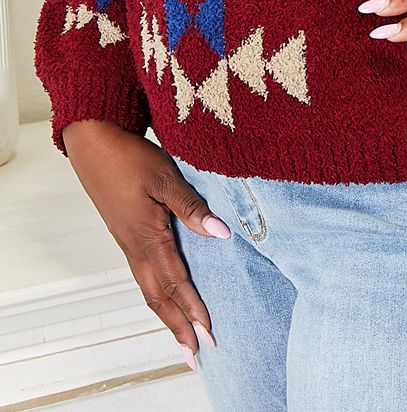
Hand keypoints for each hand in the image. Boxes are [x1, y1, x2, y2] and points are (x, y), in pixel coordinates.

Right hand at [61, 120, 228, 372]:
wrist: (93, 144)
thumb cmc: (129, 157)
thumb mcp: (166, 178)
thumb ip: (192, 208)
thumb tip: (222, 234)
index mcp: (147, 237)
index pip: (176, 283)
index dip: (193, 309)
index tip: (210, 332)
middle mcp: (136, 248)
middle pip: (159, 298)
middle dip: (179, 326)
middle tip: (196, 352)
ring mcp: (129, 243)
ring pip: (149, 289)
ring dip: (168, 315)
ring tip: (183, 336)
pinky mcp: (126, 235)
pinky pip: (143, 275)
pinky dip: (158, 294)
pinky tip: (166, 296)